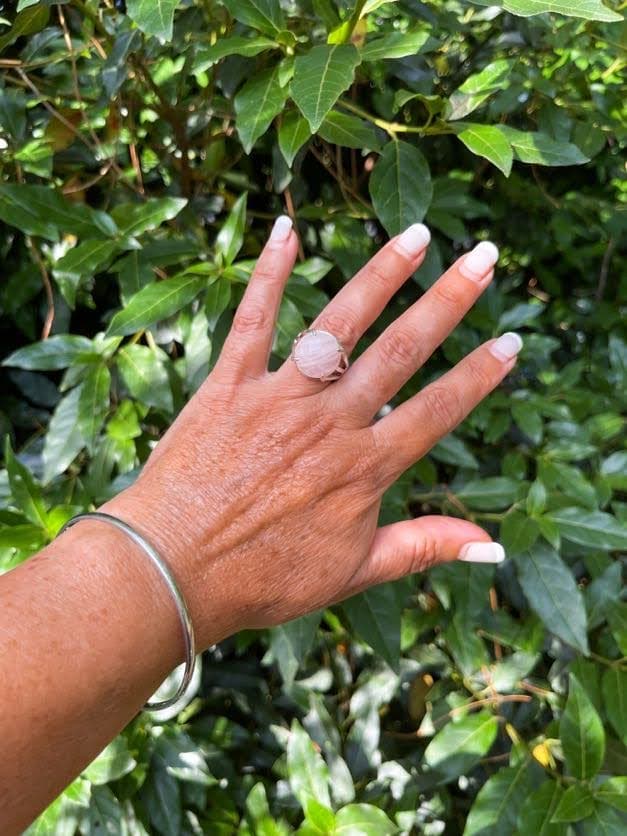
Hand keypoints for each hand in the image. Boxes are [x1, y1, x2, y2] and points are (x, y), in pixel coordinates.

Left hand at [108, 217, 520, 649]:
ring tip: (416, 235)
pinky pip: (253, 318)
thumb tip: (493, 546)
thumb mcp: (353, 573)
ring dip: (381, 276)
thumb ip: (423, 546)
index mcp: (363, 469)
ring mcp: (278, 397)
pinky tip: (287, 228)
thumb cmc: (262, 578)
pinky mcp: (229, 384)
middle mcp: (328, 423)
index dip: (478, 376)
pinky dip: (269, 272)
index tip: (511, 341)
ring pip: (340, 325)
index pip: (437, 410)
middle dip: (448, 302)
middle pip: (400, 352)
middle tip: (484, 259)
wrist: (173, 571)